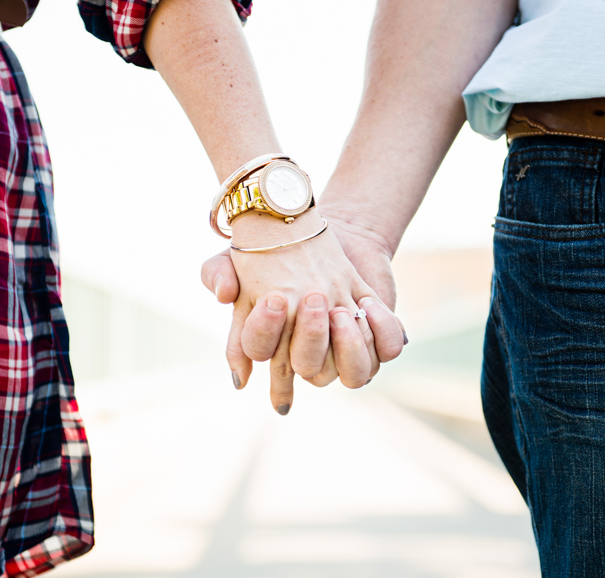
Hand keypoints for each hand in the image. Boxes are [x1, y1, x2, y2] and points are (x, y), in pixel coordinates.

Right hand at [201, 208, 404, 413]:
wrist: (312, 230)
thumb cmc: (270, 250)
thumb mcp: (236, 255)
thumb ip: (218, 274)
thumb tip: (224, 296)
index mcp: (273, 343)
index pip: (263, 357)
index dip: (267, 335)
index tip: (273, 299)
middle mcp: (307, 351)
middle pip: (309, 368)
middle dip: (312, 336)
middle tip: (313, 298)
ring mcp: (344, 345)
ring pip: (354, 373)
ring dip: (349, 345)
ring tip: (341, 310)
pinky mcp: (376, 330)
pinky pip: (386, 349)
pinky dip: (381, 332)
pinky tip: (368, 304)